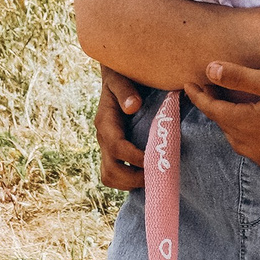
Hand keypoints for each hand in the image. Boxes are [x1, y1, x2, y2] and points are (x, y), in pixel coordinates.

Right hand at [95, 66, 145, 187]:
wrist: (115, 77)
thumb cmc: (121, 77)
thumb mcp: (120, 77)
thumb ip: (125, 90)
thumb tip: (132, 106)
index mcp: (105, 122)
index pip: (116, 147)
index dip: (135, 158)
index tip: (154, 159)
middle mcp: (103, 137)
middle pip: (110, 171)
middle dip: (133, 178)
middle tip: (156, 174)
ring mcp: (106, 147)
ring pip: (109, 177)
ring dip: (130, 183)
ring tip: (151, 177)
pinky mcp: (112, 152)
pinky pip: (115, 174)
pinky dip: (128, 181)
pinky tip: (146, 175)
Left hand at [183, 61, 259, 168]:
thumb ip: (238, 77)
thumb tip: (208, 69)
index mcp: (247, 126)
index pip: (212, 110)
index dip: (199, 95)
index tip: (187, 83)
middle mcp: (254, 147)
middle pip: (224, 125)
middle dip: (215, 106)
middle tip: (211, 87)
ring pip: (239, 140)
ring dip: (232, 122)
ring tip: (231, 103)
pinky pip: (257, 150)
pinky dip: (250, 136)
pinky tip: (255, 123)